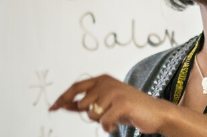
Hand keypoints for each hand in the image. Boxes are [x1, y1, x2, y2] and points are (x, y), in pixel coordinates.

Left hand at [48, 74, 173, 133]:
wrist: (155, 113)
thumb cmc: (128, 108)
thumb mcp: (104, 103)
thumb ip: (85, 102)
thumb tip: (63, 104)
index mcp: (101, 79)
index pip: (75, 88)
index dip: (62, 98)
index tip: (52, 108)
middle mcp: (106, 82)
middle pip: (82, 105)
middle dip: (92, 115)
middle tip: (108, 114)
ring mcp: (114, 92)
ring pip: (92, 114)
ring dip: (102, 121)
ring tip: (115, 117)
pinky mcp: (121, 103)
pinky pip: (103, 122)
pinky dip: (109, 127)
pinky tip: (118, 124)